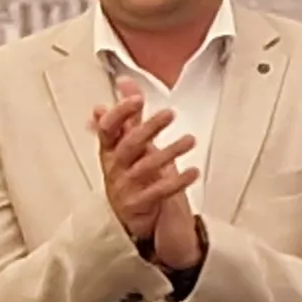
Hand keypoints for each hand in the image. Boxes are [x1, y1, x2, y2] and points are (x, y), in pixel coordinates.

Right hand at [94, 82, 203, 265]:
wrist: (131, 219)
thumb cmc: (130, 176)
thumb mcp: (128, 144)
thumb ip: (129, 115)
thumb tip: (124, 82)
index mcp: (109, 151)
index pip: (108, 129)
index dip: (120, 113)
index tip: (136, 99)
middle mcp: (114, 168)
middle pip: (128, 146)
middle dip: (147, 128)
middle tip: (169, 114)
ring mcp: (125, 187)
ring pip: (145, 167)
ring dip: (169, 152)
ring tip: (190, 140)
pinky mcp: (139, 205)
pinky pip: (159, 192)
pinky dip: (177, 181)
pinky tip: (193, 172)